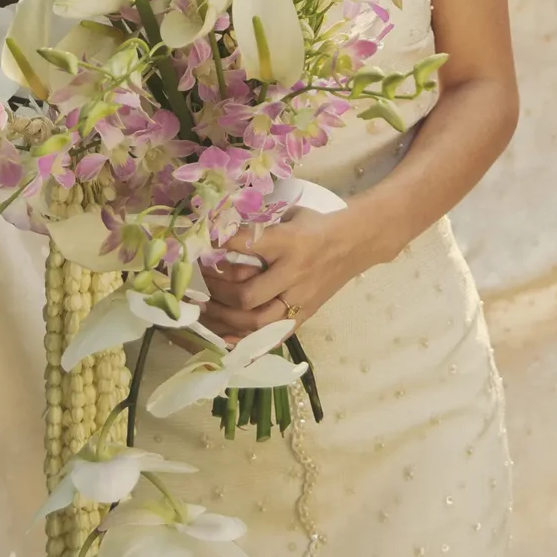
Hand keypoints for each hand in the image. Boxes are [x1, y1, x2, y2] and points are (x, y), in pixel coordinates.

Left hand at [199, 207, 382, 343]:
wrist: (356, 243)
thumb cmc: (317, 226)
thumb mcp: (290, 216)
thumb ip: (260, 227)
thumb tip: (220, 233)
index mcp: (289, 242)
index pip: (247, 245)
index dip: (219, 245)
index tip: (201, 244)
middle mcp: (293, 274)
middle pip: (247, 294)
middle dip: (217, 290)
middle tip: (201, 281)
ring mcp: (299, 299)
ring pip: (256, 321)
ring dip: (225, 319)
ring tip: (205, 310)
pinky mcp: (304, 315)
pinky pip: (271, 335)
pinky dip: (246, 341)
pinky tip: (225, 339)